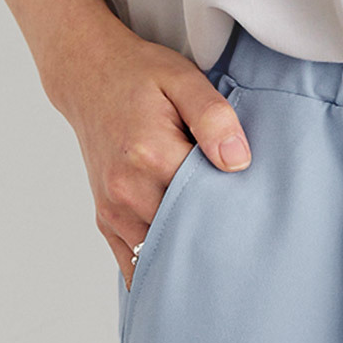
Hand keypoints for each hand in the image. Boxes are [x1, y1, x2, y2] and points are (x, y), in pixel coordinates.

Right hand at [43, 15, 251, 291]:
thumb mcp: (183, 79)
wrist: (87, 76)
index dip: (235, 205)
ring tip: (218, 246)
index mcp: (150, 155)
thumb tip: (238, 162)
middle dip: (215, 234)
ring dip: (189, 253)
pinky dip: (161, 266)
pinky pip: (134, 263)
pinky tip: (185, 265)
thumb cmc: (139, 75)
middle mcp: (126, 190)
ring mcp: (113, 209)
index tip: (255, 206)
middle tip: (244, 234)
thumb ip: (214, 118)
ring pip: (162, 254)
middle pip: (186, 232)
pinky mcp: (106, 220)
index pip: (208, 200)